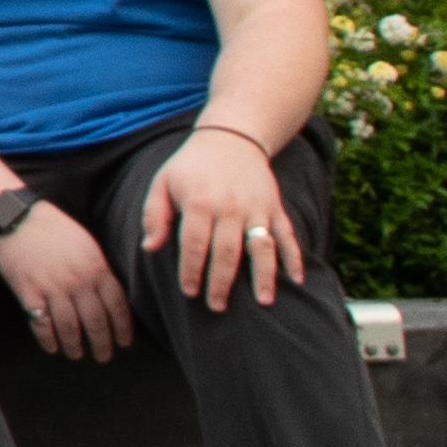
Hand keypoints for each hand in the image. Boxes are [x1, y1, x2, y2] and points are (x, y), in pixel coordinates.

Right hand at [0, 197, 135, 361]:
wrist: (15, 216)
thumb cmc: (53, 229)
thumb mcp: (87, 245)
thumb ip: (100, 271)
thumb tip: (113, 298)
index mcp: (96, 268)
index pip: (117, 307)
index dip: (122, 329)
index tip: (123, 343)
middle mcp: (78, 281)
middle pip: (96, 322)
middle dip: (102, 344)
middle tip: (103, 357)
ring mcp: (53, 287)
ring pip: (70, 328)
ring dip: (75, 346)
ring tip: (76, 354)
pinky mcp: (29, 291)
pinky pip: (42, 324)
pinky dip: (48, 339)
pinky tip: (51, 346)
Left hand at [141, 128, 299, 312]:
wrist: (230, 139)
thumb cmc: (190, 167)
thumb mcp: (163, 182)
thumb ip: (154, 215)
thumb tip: (149, 249)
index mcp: (199, 203)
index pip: (194, 243)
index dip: (191, 270)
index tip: (189, 292)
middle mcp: (229, 207)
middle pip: (226, 251)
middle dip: (221, 282)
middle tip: (217, 306)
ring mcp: (257, 209)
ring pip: (261, 247)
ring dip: (263, 276)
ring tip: (263, 303)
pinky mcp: (275, 209)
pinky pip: (288, 236)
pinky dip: (294, 258)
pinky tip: (296, 281)